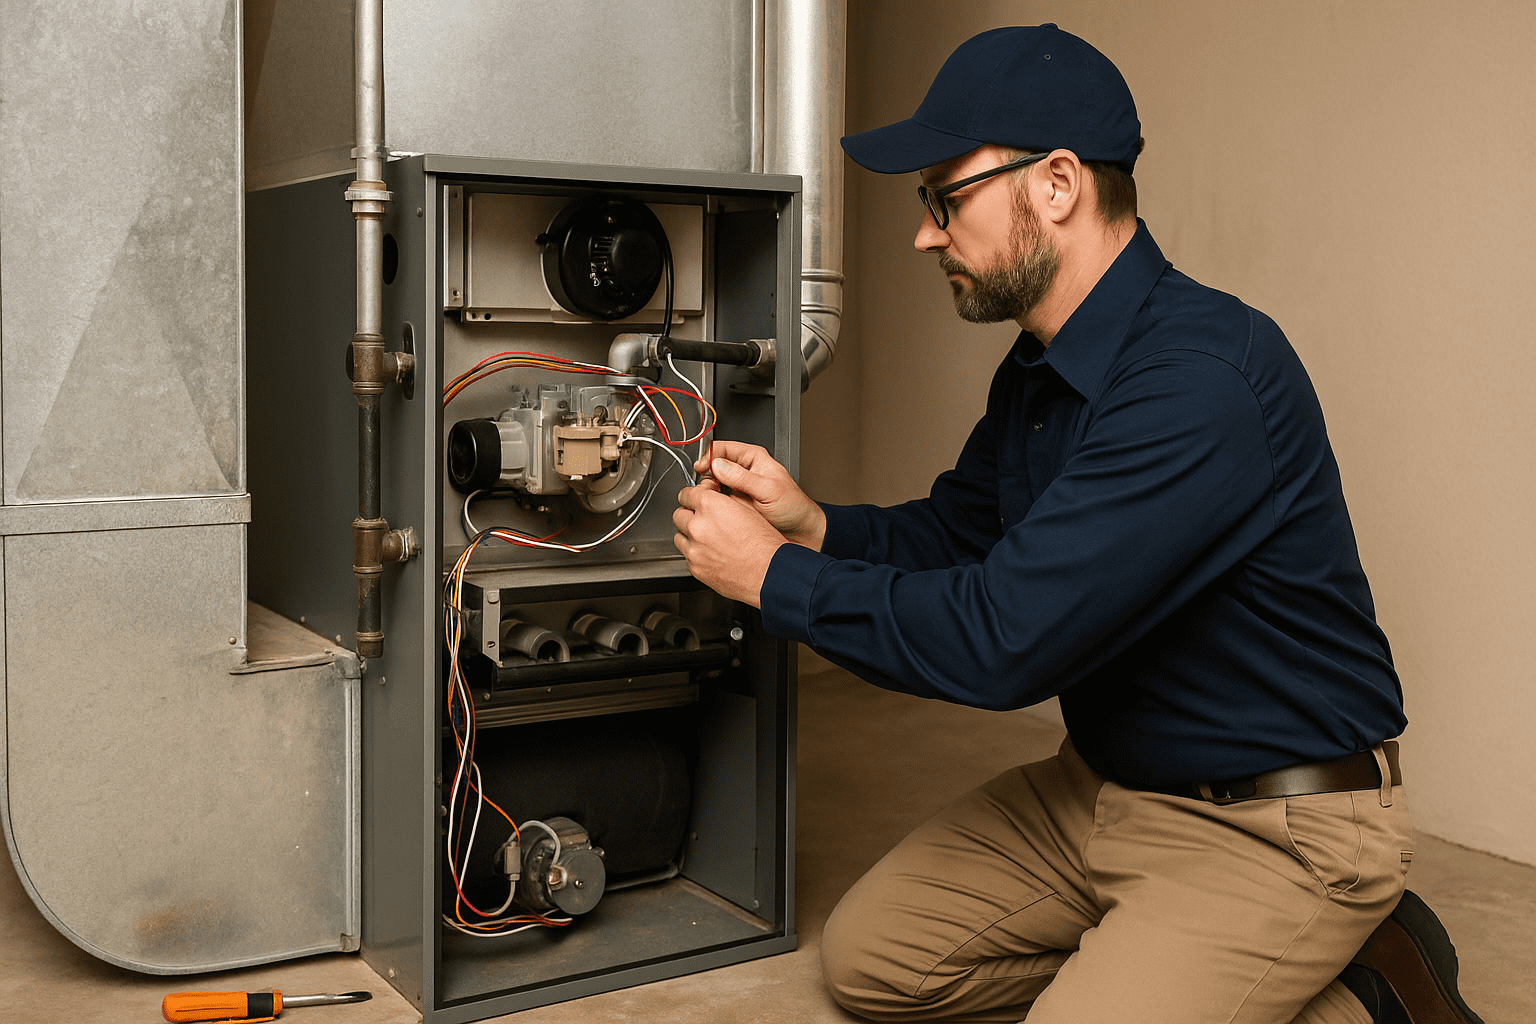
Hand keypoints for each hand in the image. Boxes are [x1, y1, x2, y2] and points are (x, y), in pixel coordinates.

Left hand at [673, 484, 785, 606]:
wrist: (769, 573)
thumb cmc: (764, 545)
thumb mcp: (749, 509)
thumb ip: (725, 499)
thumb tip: (715, 496)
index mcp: (711, 506)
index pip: (687, 493)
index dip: (693, 494)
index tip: (697, 497)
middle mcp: (698, 526)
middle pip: (679, 513)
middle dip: (689, 514)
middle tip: (702, 517)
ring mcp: (694, 549)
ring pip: (679, 535)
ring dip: (689, 534)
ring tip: (707, 537)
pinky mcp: (695, 567)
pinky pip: (687, 556)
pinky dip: (696, 553)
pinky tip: (712, 553)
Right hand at [693, 441, 825, 550]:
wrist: (801, 533)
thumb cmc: (794, 508)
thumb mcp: (769, 490)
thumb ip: (744, 477)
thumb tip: (719, 466)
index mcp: (754, 458)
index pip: (723, 448)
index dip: (709, 457)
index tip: (702, 468)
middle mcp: (744, 471)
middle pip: (714, 467)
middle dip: (707, 477)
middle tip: (707, 489)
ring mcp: (738, 489)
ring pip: (713, 485)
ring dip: (708, 493)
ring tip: (713, 501)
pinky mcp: (735, 506)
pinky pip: (717, 502)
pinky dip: (713, 506)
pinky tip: (715, 511)